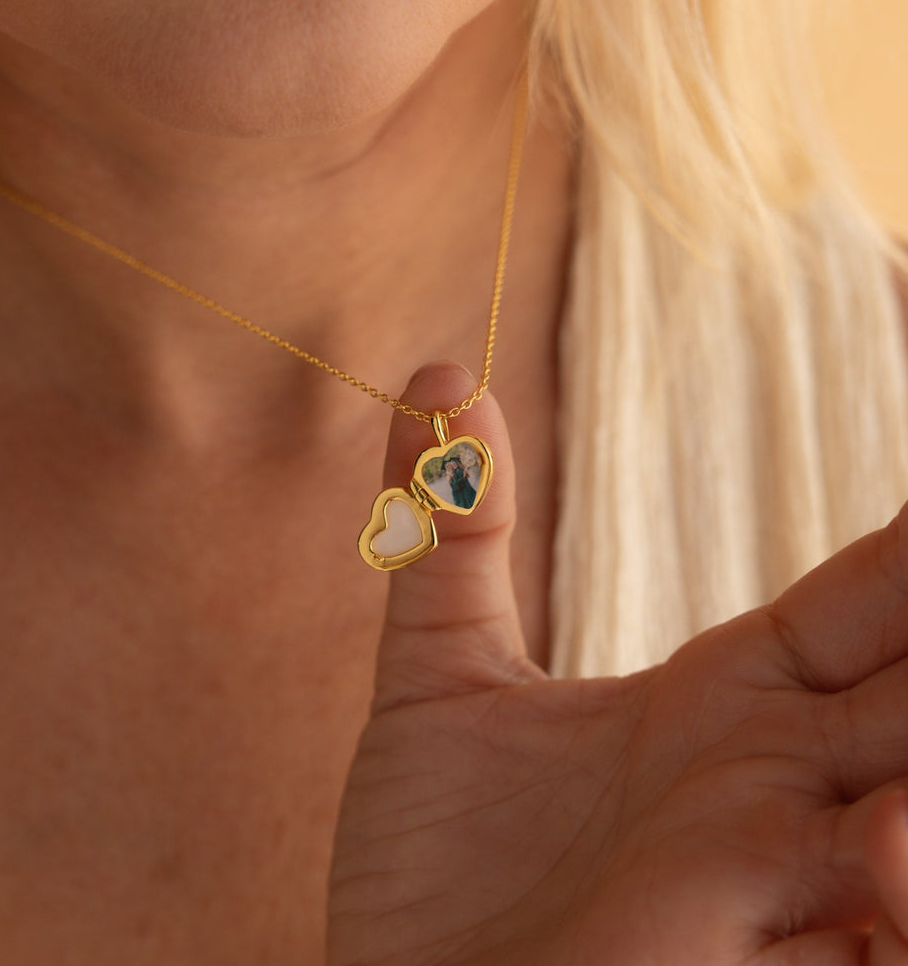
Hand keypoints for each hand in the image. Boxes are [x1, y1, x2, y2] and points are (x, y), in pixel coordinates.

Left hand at [327, 362, 907, 964]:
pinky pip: (877, 942)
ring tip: (905, 776)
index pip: (874, 597)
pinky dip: (905, 895)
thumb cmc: (430, 869)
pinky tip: (890, 842)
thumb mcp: (439, 681)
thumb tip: (443, 380)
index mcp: (729, 704)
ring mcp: (778, 894)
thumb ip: (451, 533)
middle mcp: (779, 792)